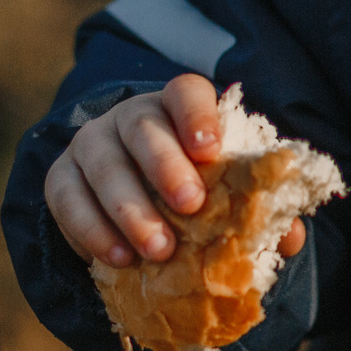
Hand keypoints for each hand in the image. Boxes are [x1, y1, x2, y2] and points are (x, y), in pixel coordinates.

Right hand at [45, 73, 308, 268]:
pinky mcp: (61, 178)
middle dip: (165, 166)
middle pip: (141, 128)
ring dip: (129, 209)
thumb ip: (259, 205)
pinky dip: (90, 229)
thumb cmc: (196, 189)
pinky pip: (67, 198)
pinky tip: (116, 258)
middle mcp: (130, 117)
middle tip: (189, 205)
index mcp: (178, 108)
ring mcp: (92, 144)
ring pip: (103, 166)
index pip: (186, 92)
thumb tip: (289, 236)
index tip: (211, 149)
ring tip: (157, 250)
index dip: (198, 115)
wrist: (134, 202)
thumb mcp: (227, 190)